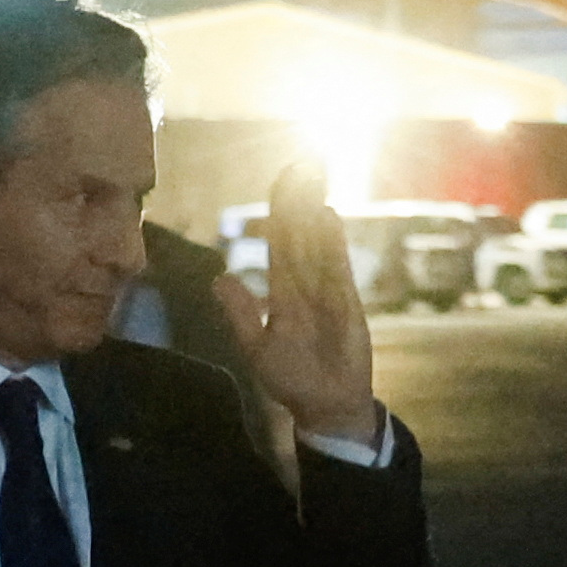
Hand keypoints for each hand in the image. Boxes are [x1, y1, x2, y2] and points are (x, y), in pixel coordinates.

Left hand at [211, 160, 382, 450]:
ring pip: (320, 243)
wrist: (325, 407)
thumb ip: (241, 313)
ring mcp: (329, 291)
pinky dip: (333, 245)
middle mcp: (307, 283)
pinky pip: (337, 269)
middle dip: (303, 197)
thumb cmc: (292, 379)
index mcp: (284, 288)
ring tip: (316, 176)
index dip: (281, 209)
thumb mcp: (256, 347)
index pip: (281, 239)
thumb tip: (219, 280)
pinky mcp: (347, 306)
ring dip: (316, 210)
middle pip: (303, 231)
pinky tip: (328, 217)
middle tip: (306, 159)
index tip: (284, 177)